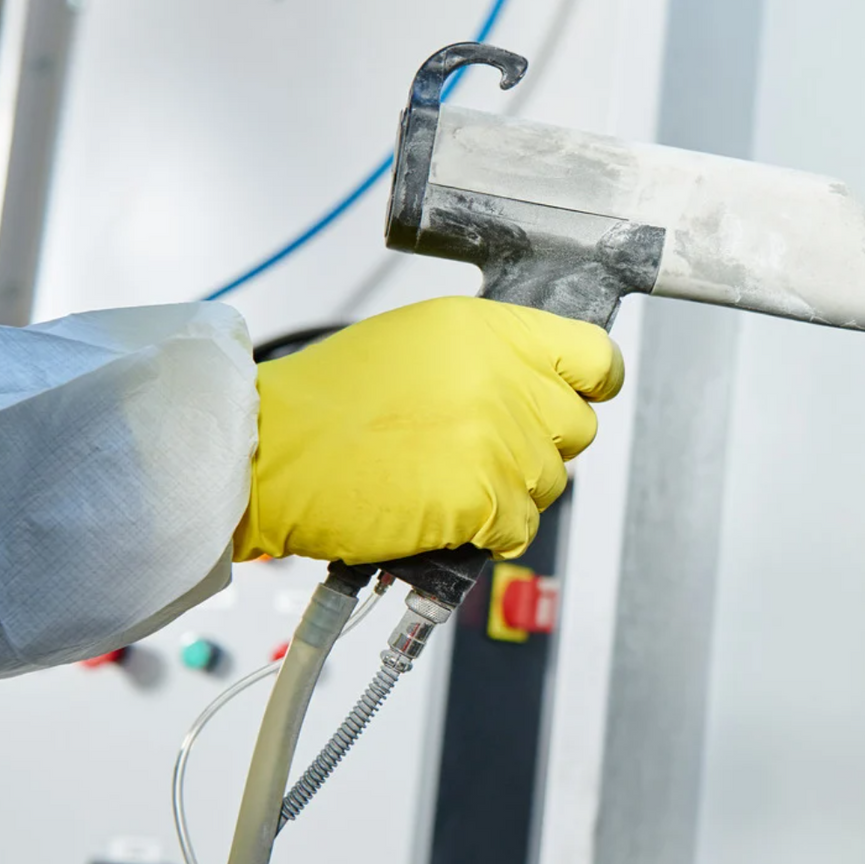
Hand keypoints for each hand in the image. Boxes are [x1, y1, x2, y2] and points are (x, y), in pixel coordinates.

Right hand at [233, 296, 623, 562]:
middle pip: (578, 427)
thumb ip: (487, 358)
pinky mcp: (486, 498)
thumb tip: (534, 383)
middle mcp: (506, 379)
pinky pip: (522, 528)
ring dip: (510, 492)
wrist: (270, 451)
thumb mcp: (418, 343)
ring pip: (550, 482)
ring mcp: (501, 441)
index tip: (579, 396)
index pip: (594, 355)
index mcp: (491, 331)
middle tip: (485, 450)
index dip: (590, 383)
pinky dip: (490, 532)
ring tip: (447, 480)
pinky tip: (445, 513)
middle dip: (541, 445)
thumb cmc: (327, 403)